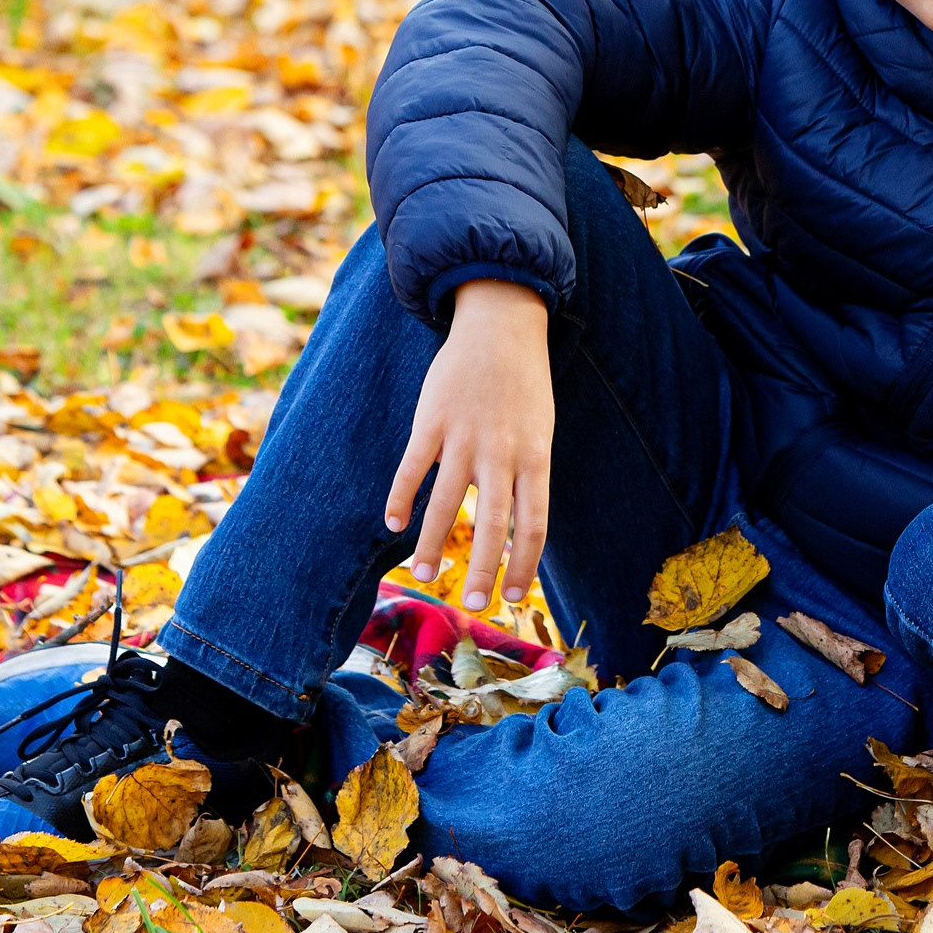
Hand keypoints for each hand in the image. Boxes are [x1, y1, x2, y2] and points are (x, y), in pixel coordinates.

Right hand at [385, 279, 554, 610]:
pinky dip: (402, 496)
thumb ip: (527, 479)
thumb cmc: (523, 389)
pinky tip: (394, 522)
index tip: (510, 597)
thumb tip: (516, 533)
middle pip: (493, 521)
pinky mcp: (433, 420)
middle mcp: (502, 451)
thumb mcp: (539, 434)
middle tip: (471, 605)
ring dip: (433, 541)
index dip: (523, 564)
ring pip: (447, 500)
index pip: (534, 524)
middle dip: (482, 567)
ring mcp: (465, 435)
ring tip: (424, 574)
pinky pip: (413, 466)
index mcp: (536, 458)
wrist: (501, 328)